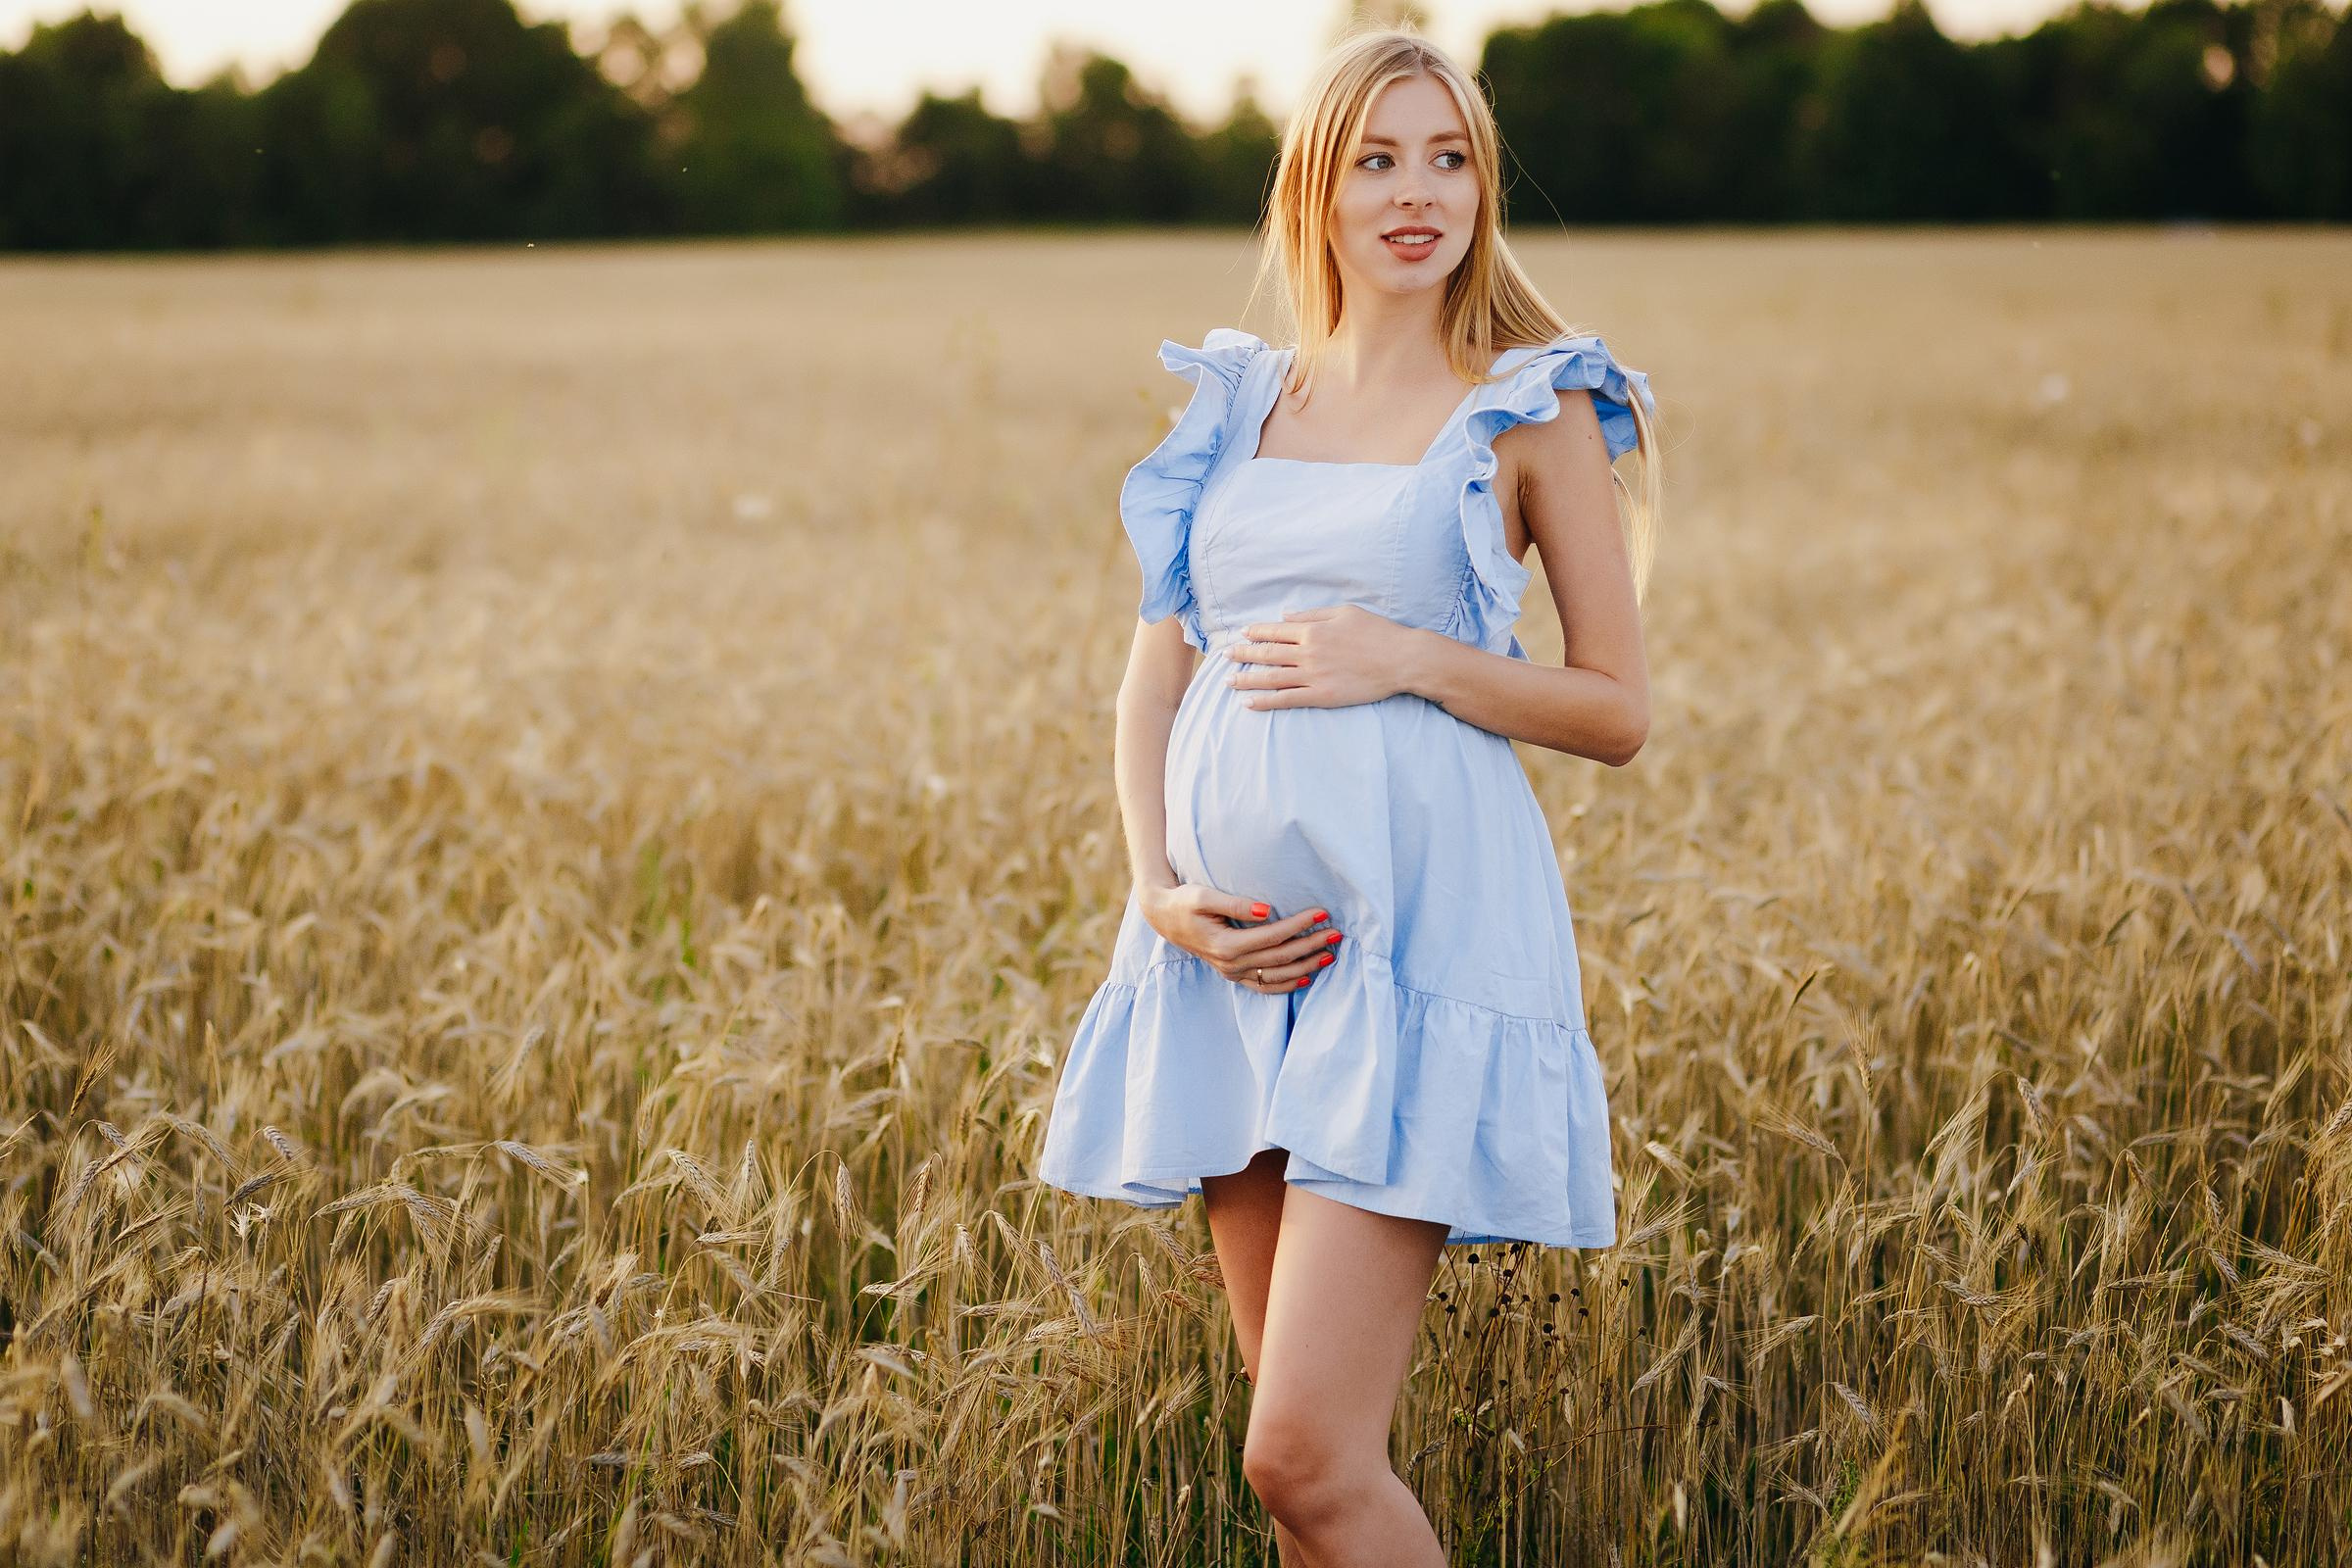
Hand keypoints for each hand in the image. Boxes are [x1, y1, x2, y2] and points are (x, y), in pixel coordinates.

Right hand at [1138, 882, 1344, 993]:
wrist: (1165, 918)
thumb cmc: (1185, 902)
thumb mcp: (1204, 896)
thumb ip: (1236, 904)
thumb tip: (1268, 909)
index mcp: (1225, 944)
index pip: (1272, 935)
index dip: (1299, 925)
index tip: (1321, 913)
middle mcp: (1231, 964)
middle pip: (1280, 957)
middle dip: (1310, 945)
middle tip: (1335, 933)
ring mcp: (1232, 973)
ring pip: (1277, 976)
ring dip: (1306, 966)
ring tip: (1329, 955)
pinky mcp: (1233, 975)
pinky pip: (1265, 986)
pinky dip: (1288, 984)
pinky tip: (1307, 976)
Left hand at [1222, 604, 1417, 709]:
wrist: (1401, 659)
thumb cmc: (1377, 632)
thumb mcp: (1344, 613)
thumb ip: (1312, 615)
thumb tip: (1285, 616)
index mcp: (1313, 630)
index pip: (1276, 630)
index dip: (1256, 632)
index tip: (1241, 633)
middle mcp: (1308, 652)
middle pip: (1267, 653)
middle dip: (1243, 654)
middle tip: (1224, 657)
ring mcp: (1313, 675)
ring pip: (1272, 677)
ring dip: (1247, 679)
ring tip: (1228, 681)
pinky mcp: (1322, 695)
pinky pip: (1287, 699)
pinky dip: (1265, 701)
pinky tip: (1249, 703)